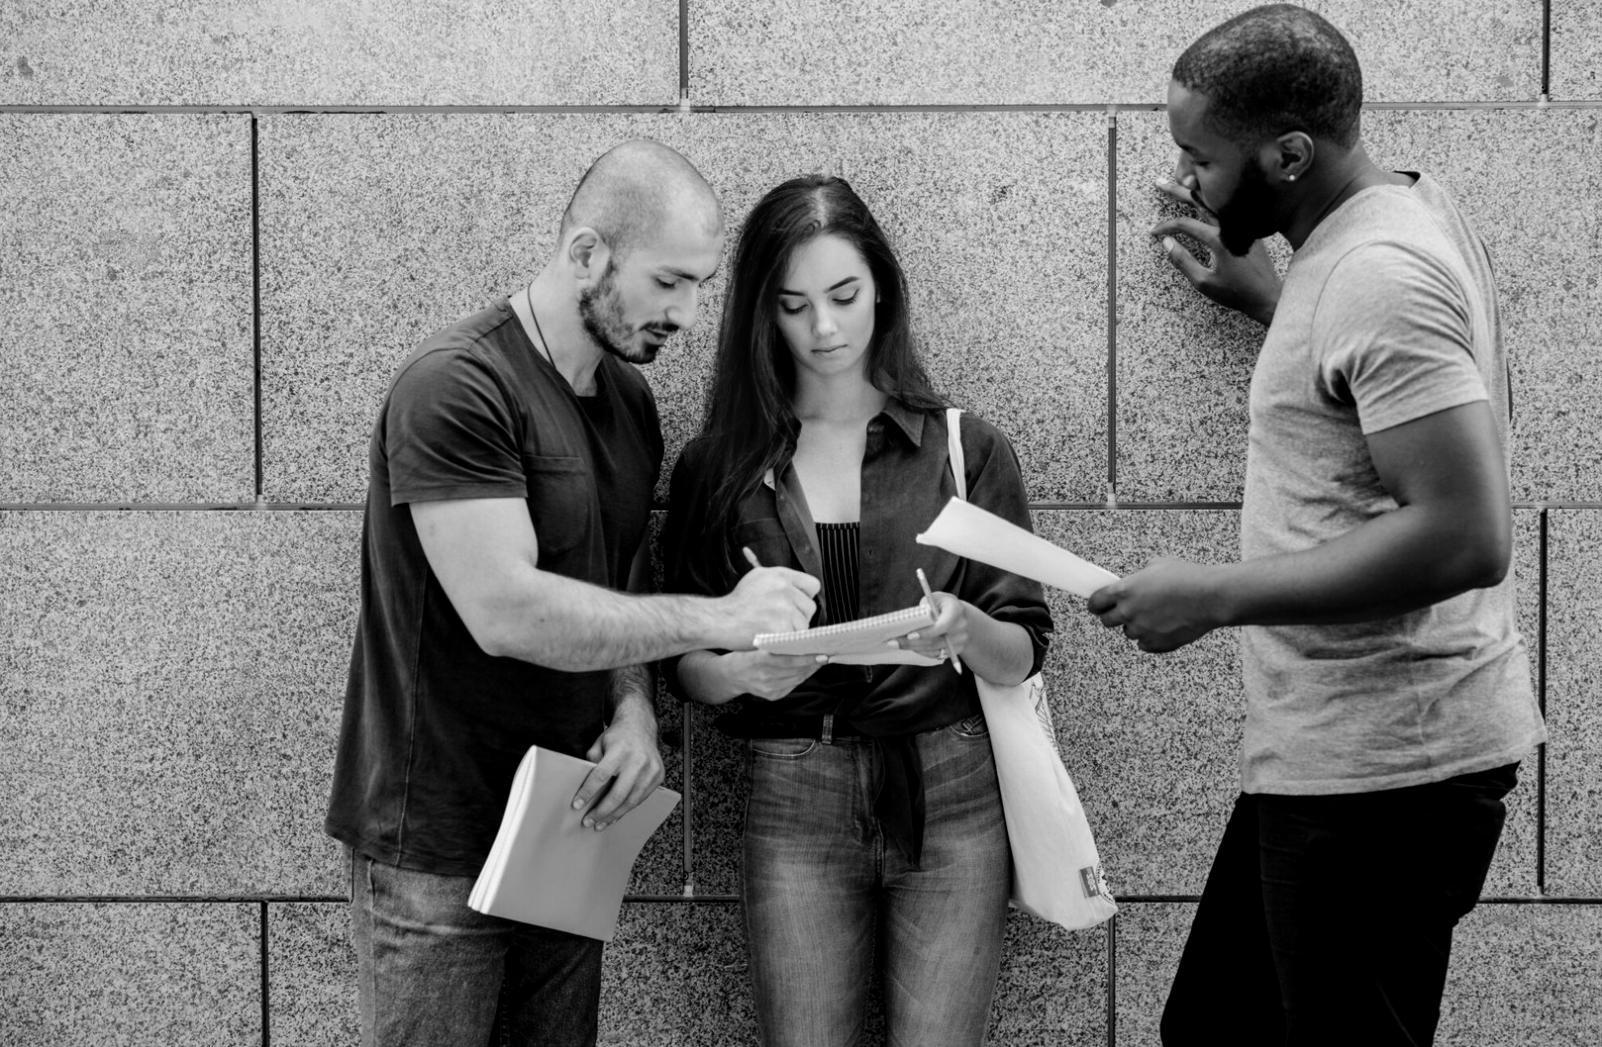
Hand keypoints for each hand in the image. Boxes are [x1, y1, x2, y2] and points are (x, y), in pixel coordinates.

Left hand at [573, 709, 663, 830]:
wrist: (641, 726)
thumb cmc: (618, 736)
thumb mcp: (599, 744)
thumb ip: (592, 764)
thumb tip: (585, 789)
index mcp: (621, 750)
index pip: (601, 776)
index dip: (588, 793)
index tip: (577, 805)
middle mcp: (639, 761)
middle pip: (618, 794)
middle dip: (601, 811)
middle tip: (588, 821)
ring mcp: (651, 770)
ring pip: (631, 801)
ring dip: (614, 815)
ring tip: (600, 824)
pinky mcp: (658, 776)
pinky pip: (641, 798)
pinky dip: (627, 809)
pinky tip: (615, 815)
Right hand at [716, 649, 827, 700]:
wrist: (728, 675)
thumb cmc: (741, 654)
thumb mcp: (754, 645)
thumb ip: (774, 643)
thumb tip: (797, 639)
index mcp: (758, 662)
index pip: (788, 660)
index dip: (806, 658)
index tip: (820, 653)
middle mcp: (764, 678)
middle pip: (795, 671)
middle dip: (812, 663)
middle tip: (827, 653)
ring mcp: (768, 689)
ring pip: (797, 679)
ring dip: (810, 670)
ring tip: (820, 660)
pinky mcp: (772, 695)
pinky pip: (793, 685)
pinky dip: (802, 676)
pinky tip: (809, 668)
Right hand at [717, 548, 819, 647]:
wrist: (718, 620)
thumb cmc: (738, 603)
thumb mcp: (757, 578)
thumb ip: (782, 580)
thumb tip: (805, 589)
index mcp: (780, 574)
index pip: (812, 585)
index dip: (805, 597)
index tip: (795, 605)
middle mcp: (784, 588)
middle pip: (810, 607)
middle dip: (799, 616)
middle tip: (781, 620)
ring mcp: (783, 608)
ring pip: (804, 624)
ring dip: (793, 630)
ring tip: (774, 629)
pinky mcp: (781, 627)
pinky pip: (796, 638)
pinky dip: (788, 642)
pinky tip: (773, 638)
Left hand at [897, 591, 968, 662]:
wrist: (964, 619)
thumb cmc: (944, 606)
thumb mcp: (936, 598)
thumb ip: (925, 606)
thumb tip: (908, 618)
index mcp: (956, 611)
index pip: (942, 626)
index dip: (926, 633)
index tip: (909, 635)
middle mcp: (961, 628)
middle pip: (934, 641)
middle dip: (911, 643)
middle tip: (892, 642)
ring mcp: (960, 641)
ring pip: (933, 650)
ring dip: (914, 648)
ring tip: (897, 644)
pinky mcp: (955, 651)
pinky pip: (936, 655)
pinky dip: (921, 651)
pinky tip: (909, 647)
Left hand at [1086, 557, 1223, 652]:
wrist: (1212, 597)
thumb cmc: (1188, 578)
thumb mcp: (1158, 565)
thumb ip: (1139, 577)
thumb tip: (1135, 582)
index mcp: (1125, 591)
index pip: (1095, 603)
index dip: (1096, 603)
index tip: (1098, 604)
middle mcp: (1129, 612)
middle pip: (1106, 621)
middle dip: (1114, 615)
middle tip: (1127, 609)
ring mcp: (1142, 630)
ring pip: (1128, 632)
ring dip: (1136, 625)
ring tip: (1156, 614)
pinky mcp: (1156, 644)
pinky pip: (1144, 644)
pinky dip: (1150, 637)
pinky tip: (1164, 625)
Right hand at [1150, 174, 1280, 325]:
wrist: (1268, 295)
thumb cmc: (1236, 292)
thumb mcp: (1204, 282)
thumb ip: (1183, 261)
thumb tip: (1166, 243)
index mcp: (1218, 238)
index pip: (1184, 224)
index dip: (1166, 227)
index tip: (1154, 233)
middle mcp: (1230, 225)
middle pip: (1200, 200)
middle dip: (1178, 190)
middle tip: (1160, 183)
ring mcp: (1241, 224)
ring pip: (1214, 200)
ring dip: (1196, 191)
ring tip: (1181, 182)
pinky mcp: (1248, 227)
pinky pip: (1227, 207)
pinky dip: (1212, 199)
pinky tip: (1204, 198)